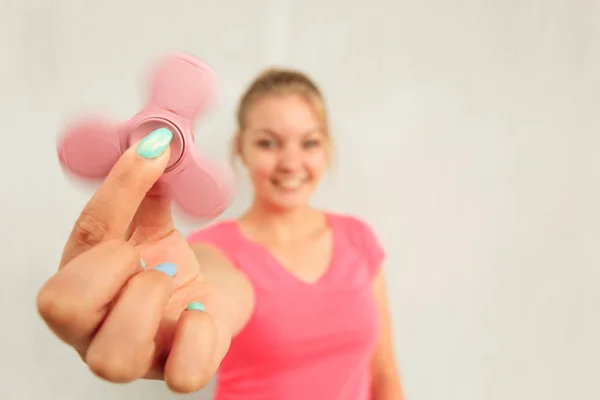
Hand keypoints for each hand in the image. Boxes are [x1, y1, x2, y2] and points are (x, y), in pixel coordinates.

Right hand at [37, 131, 219, 391]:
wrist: (210, 297)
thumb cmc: (170, 263)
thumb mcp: (151, 223)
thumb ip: (147, 187)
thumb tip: (157, 141)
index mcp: (81, 279)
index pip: (82, 237)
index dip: (118, 189)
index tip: (155, 151)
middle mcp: (94, 324)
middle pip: (62, 308)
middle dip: (113, 267)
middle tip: (150, 256)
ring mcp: (136, 356)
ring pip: (112, 358)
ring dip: (148, 304)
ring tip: (171, 282)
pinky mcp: (178, 370)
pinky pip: (182, 375)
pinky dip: (196, 339)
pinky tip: (199, 313)